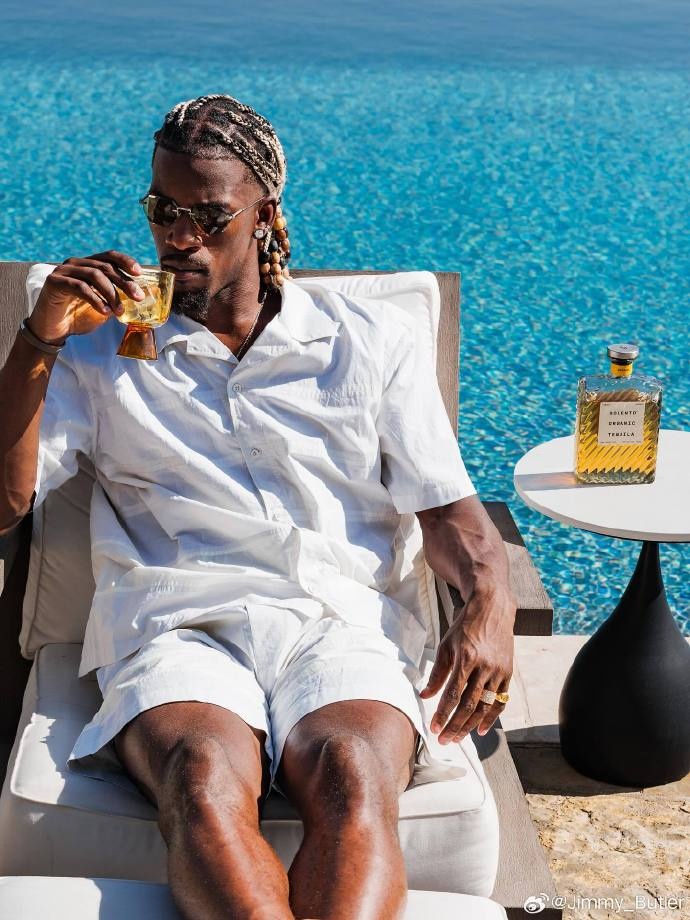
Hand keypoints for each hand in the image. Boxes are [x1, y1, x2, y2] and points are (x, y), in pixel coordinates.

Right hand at [29, 251, 145, 343]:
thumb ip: (115, 298)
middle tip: (138, 297)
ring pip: (94, 275)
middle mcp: (76, 263)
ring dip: (111, 293)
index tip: (139, 273)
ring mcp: (64, 271)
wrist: (52, 330)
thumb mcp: (102, 305)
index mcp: (88, 265)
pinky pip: (80, 287)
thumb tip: (137, 296)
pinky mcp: (55, 281)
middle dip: (124, 282)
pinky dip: (95, 299)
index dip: (125, 261)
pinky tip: (105, 312)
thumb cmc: (77, 317)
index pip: (109, 256)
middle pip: (105, 266)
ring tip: (119, 310)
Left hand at [420, 581, 515, 742]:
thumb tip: (424, 696)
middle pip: (469, 705)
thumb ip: (437, 673)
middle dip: (455, 726)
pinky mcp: (508, 673)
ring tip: (458, 738)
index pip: (453, 695)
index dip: (443, 714)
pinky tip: (480, 729)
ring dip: (470, 726)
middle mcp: (485, 667)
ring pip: (485, 706)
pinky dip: (491, 717)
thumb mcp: (446, 645)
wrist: (493, 609)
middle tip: (444, 740)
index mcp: (466, 659)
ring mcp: (499, 671)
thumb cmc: (465, 626)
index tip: (434, 729)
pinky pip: (500, 701)